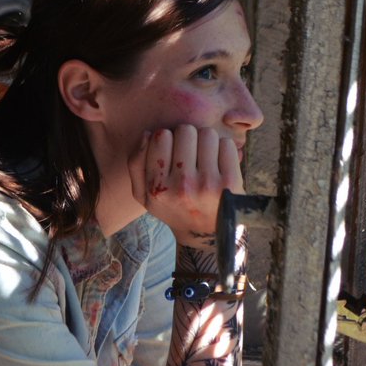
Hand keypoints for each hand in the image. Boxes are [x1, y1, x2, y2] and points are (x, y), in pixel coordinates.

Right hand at [128, 125, 243, 244]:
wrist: (205, 234)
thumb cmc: (173, 208)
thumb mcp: (144, 195)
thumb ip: (135, 163)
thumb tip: (147, 134)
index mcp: (157, 188)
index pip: (161, 136)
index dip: (167, 138)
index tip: (171, 151)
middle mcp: (182, 186)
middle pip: (185, 131)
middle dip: (187, 137)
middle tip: (189, 152)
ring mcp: (208, 184)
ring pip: (207, 134)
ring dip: (205, 141)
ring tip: (204, 156)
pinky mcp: (230, 182)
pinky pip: (227, 144)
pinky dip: (223, 148)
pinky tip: (218, 162)